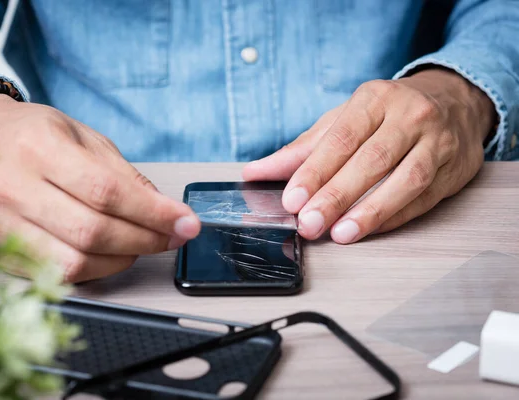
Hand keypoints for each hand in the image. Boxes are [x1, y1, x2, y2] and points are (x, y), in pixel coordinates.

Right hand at [0, 95, 199, 281]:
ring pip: (75, 261)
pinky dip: (95, 270)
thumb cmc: (35, 135)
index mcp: (39, 147)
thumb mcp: (84, 137)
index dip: (153, 213)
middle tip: (173, 236)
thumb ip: (124, 174)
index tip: (186, 222)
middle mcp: (14, 187)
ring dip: (122, 259)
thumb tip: (165, 211)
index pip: (106, 191)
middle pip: (92, 231)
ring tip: (143, 243)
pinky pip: (56, 274)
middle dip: (145, 239)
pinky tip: (111, 254)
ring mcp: (2, 223)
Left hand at [243, 68, 494, 242]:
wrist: (455, 100)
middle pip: (371, 160)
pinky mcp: (455, 168)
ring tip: (340, 233)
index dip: (314, 172)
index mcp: (375, 98)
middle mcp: (410, 115)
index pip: (341, 139)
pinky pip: (423, 198)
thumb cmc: (387, 113)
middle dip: (337, 195)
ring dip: (370, 212)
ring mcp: (438, 142)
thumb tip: (255, 172)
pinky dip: (394, 217)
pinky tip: (369, 229)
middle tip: (310, 223)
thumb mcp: (343, 119)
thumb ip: (301, 149)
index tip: (292, 199)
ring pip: (405, 180)